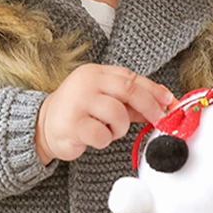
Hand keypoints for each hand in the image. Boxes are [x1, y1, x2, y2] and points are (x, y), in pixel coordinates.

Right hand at [35, 64, 173, 164]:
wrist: (43, 127)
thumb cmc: (78, 112)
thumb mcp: (104, 101)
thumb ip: (130, 102)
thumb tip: (162, 104)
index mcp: (95, 73)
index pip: (130, 77)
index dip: (153, 90)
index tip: (169, 102)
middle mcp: (86, 83)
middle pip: (128, 90)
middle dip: (148, 106)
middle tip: (158, 119)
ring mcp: (77, 102)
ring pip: (117, 114)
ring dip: (120, 128)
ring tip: (109, 130)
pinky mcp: (72, 125)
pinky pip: (102, 134)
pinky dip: (105, 139)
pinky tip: (95, 138)